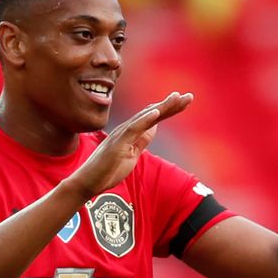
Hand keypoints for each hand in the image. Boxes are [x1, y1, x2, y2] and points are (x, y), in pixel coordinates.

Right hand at [66, 92, 192, 198]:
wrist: (88, 182)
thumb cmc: (108, 169)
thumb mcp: (133, 154)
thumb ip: (142, 139)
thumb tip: (155, 126)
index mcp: (132, 132)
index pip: (154, 118)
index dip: (170, 109)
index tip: (185, 101)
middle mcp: (127, 129)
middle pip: (152, 113)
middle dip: (171, 104)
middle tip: (189, 96)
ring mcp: (121, 135)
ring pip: (144, 117)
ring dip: (161, 107)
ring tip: (176, 98)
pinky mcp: (117, 143)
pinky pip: (132, 129)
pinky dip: (144, 119)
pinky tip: (156, 112)